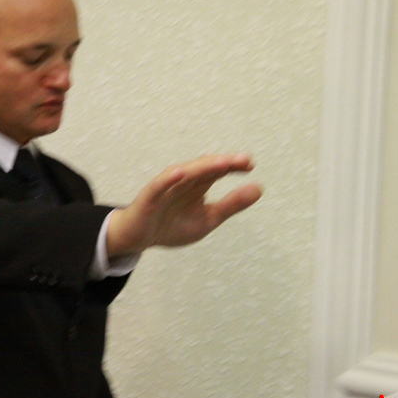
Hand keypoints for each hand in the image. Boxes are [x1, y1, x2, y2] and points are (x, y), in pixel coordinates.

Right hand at [106, 154, 261, 256]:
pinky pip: (159, 185)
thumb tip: (258, 188)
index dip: (233, 166)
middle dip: (222, 163)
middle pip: (204, 168)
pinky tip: (180, 173)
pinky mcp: (150, 197)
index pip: (217, 170)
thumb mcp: (207, 219)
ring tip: (221, 162)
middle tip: (243, 160)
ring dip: (202, 167)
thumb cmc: (172, 225)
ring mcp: (166, 187)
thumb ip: (231, 205)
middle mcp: (183, 181)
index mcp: (198, 185)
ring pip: (185, 173)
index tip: (250, 165)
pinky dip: (168, 179)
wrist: (139, 237)